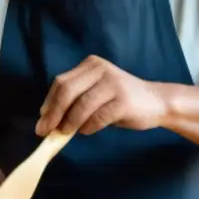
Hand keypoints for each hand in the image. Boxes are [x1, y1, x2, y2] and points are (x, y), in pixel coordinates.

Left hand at [35, 55, 171, 136]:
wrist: (156, 102)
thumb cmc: (120, 100)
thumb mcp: (96, 92)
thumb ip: (75, 100)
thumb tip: (47, 120)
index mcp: (91, 65)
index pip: (61, 82)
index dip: (49, 103)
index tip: (42, 120)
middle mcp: (101, 70)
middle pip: (67, 90)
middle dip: (54, 113)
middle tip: (46, 131)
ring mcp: (113, 84)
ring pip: (81, 105)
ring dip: (69, 123)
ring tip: (66, 133)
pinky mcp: (123, 101)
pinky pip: (97, 117)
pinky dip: (88, 127)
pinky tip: (87, 130)